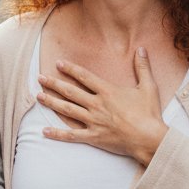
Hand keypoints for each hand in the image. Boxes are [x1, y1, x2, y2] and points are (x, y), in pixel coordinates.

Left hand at [37, 47, 167, 166]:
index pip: (84, 77)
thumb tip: (142, 49)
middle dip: (53, 84)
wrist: (150, 139)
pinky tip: (44, 131)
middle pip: (70, 92)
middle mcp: (97, 105)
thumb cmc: (149, 114)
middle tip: (40, 78)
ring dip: (52, 102)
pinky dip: (57, 134)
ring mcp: (93, 121)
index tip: (58, 63)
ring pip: (67, 110)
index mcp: (107, 91)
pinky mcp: (94, 137)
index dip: (70, 69)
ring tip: (39, 96)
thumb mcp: (148, 87)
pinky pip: (72, 135)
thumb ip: (143, 67)